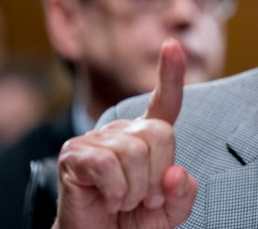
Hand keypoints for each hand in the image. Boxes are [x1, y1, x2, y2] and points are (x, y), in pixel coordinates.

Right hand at [54, 39, 197, 228]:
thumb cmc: (132, 221)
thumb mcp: (169, 211)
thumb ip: (182, 192)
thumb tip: (176, 174)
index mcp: (147, 139)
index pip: (164, 103)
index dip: (171, 74)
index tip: (173, 46)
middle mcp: (122, 131)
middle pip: (160, 133)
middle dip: (160, 173)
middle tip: (148, 196)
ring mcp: (97, 139)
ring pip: (134, 151)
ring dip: (137, 188)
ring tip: (126, 200)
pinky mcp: (75, 154)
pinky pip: (107, 163)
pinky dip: (116, 189)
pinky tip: (111, 199)